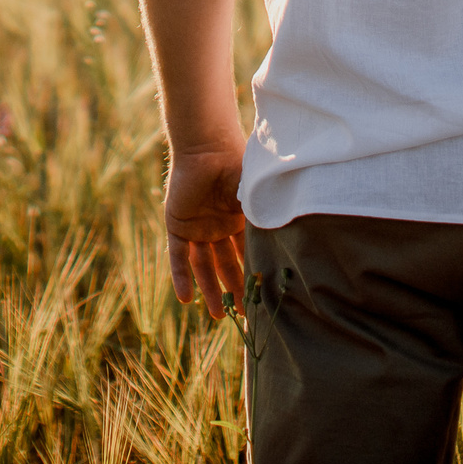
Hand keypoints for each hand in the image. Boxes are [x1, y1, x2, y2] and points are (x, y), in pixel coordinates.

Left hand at [163, 144, 248, 317]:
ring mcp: (197, 227)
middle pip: (226, 264)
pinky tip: (185, 299)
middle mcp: (219, 226)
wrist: (206, 147)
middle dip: (234, 288)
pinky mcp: (177, 225)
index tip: (263, 299)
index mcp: (240, 220)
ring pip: (203, 265)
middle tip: (242, 316)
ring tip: (218, 315)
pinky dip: (181, 276)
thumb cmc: (235, 167)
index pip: (247, 253)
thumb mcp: (254, 197)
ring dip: (210, 289)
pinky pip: (178, 256)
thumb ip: (264, 219)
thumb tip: (286, 248)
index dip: (254, 275)